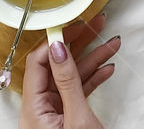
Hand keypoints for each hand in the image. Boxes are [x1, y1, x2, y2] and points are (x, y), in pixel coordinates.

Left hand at [19, 13, 120, 128]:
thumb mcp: (77, 118)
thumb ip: (68, 83)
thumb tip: (58, 50)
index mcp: (33, 108)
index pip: (38, 62)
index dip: (55, 40)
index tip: (73, 25)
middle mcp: (40, 109)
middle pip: (57, 65)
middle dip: (80, 43)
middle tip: (95, 25)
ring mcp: (54, 113)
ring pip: (71, 76)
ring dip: (92, 59)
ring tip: (110, 44)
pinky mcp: (67, 118)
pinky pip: (77, 90)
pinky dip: (92, 78)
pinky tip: (105, 68)